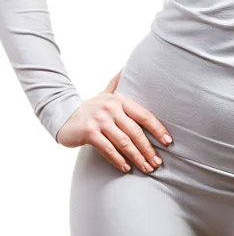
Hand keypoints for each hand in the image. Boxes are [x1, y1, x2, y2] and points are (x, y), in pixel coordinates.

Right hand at [56, 69, 172, 172]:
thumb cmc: (91, 108)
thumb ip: (117, 83)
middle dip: (148, 150)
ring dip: (137, 158)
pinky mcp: (88, 132)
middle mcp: (110, 107)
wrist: (63, 115)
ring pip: (124, 142)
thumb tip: (126, 67)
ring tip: (147, 168)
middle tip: (157, 163)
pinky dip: (119, 160)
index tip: (168, 142)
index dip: (158, 129)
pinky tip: (126, 168)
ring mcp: (99, 119)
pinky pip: (108, 149)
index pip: (144, 115)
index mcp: (120, 100)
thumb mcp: (105, 94)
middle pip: (135, 132)